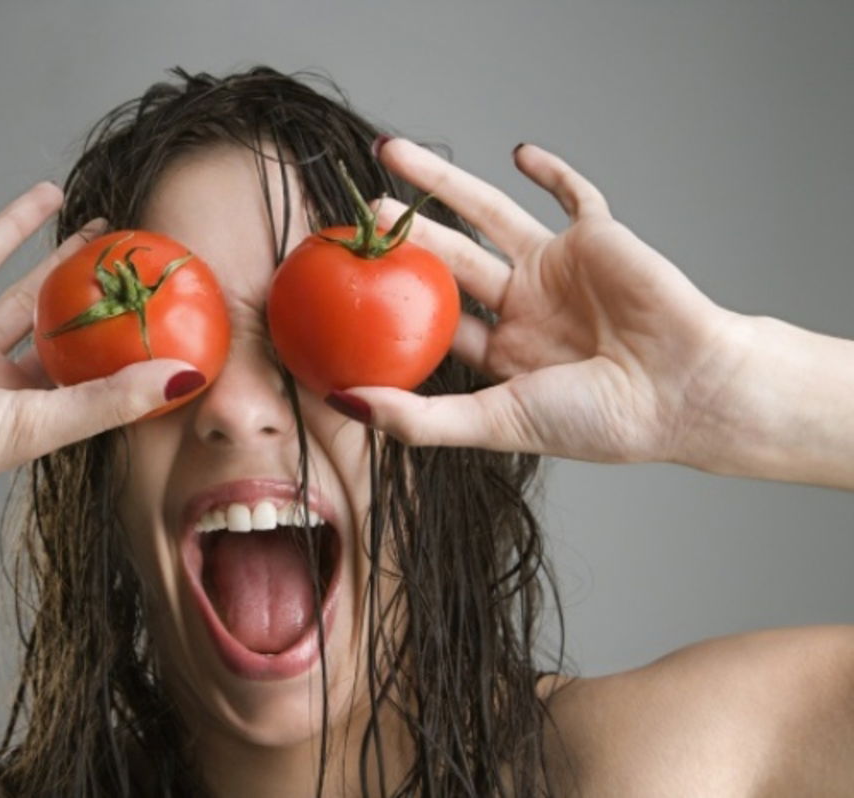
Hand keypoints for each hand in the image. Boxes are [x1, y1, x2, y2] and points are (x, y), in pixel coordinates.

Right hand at [0, 163, 198, 515]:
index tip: (146, 294)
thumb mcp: (32, 426)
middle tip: (112, 236)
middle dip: (72, 268)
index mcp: (8, 394)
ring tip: (56, 194)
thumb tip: (188, 376)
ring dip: (16, 225)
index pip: (70, 355)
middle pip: (34, 300)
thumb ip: (108, 399)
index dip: (107, 328)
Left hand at [346, 139, 745, 465]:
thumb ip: (418, 417)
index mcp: (503, 353)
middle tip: (360, 210)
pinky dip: (550, 171)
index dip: (391, 300)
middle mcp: (526, 307)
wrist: (687, 392)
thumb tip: (341, 402)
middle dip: (404, 232)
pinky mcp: (598, 238)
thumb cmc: (598, 420)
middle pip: (450, 257)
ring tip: (390, 155)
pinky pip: (574, 194)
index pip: (435, 319)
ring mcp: (560, 269)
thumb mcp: (495, 422)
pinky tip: (516, 153)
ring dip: (442, 183)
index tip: (345, 279)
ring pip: (489, 214)